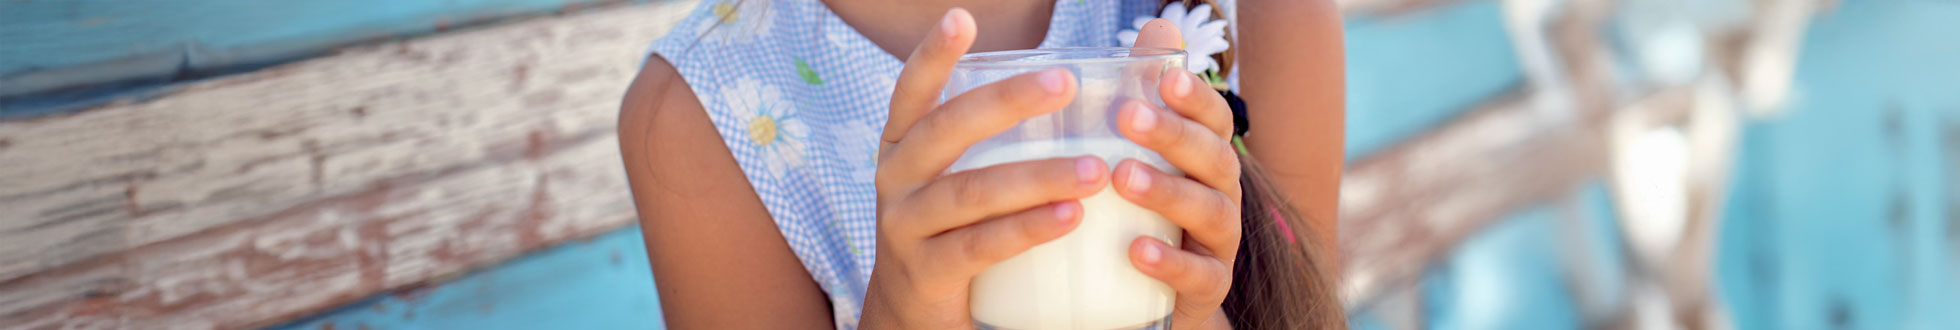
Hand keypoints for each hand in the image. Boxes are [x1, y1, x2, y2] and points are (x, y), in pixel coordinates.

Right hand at [859, 8, 1103, 328]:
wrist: (914, 318)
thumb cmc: (957, 231)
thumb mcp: (963, 179)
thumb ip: (1006, 136)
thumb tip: (1088, 75)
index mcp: (903, 146)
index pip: (912, 92)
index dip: (933, 55)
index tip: (961, 18)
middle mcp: (895, 179)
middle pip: (947, 130)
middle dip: (1006, 103)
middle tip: (1065, 83)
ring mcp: (904, 228)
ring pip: (970, 193)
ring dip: (1036, 177)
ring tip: (1096, 171)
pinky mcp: (926, 274)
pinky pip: (979, 246)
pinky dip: (1026, 229)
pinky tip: (1070, 218)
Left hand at [1119, 19, 1243, 329]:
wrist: (1153, 303)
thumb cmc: (1142, 215)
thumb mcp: (1139, 155)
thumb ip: (1146, 94)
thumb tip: (1157, 24)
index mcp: (1206, 160)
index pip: (1213, 121)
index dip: (1196, 99)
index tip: (1167, 79)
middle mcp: (1222, 196)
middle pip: (1213, 159)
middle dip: (1174, 136)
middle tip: (1127, 117)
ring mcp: (1218, 245)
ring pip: (1210, 213)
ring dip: (1167, 191)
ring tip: (1122, 178)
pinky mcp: (1206, 291)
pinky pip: (1200, 277)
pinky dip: (1170, 263)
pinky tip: (1137, 250)